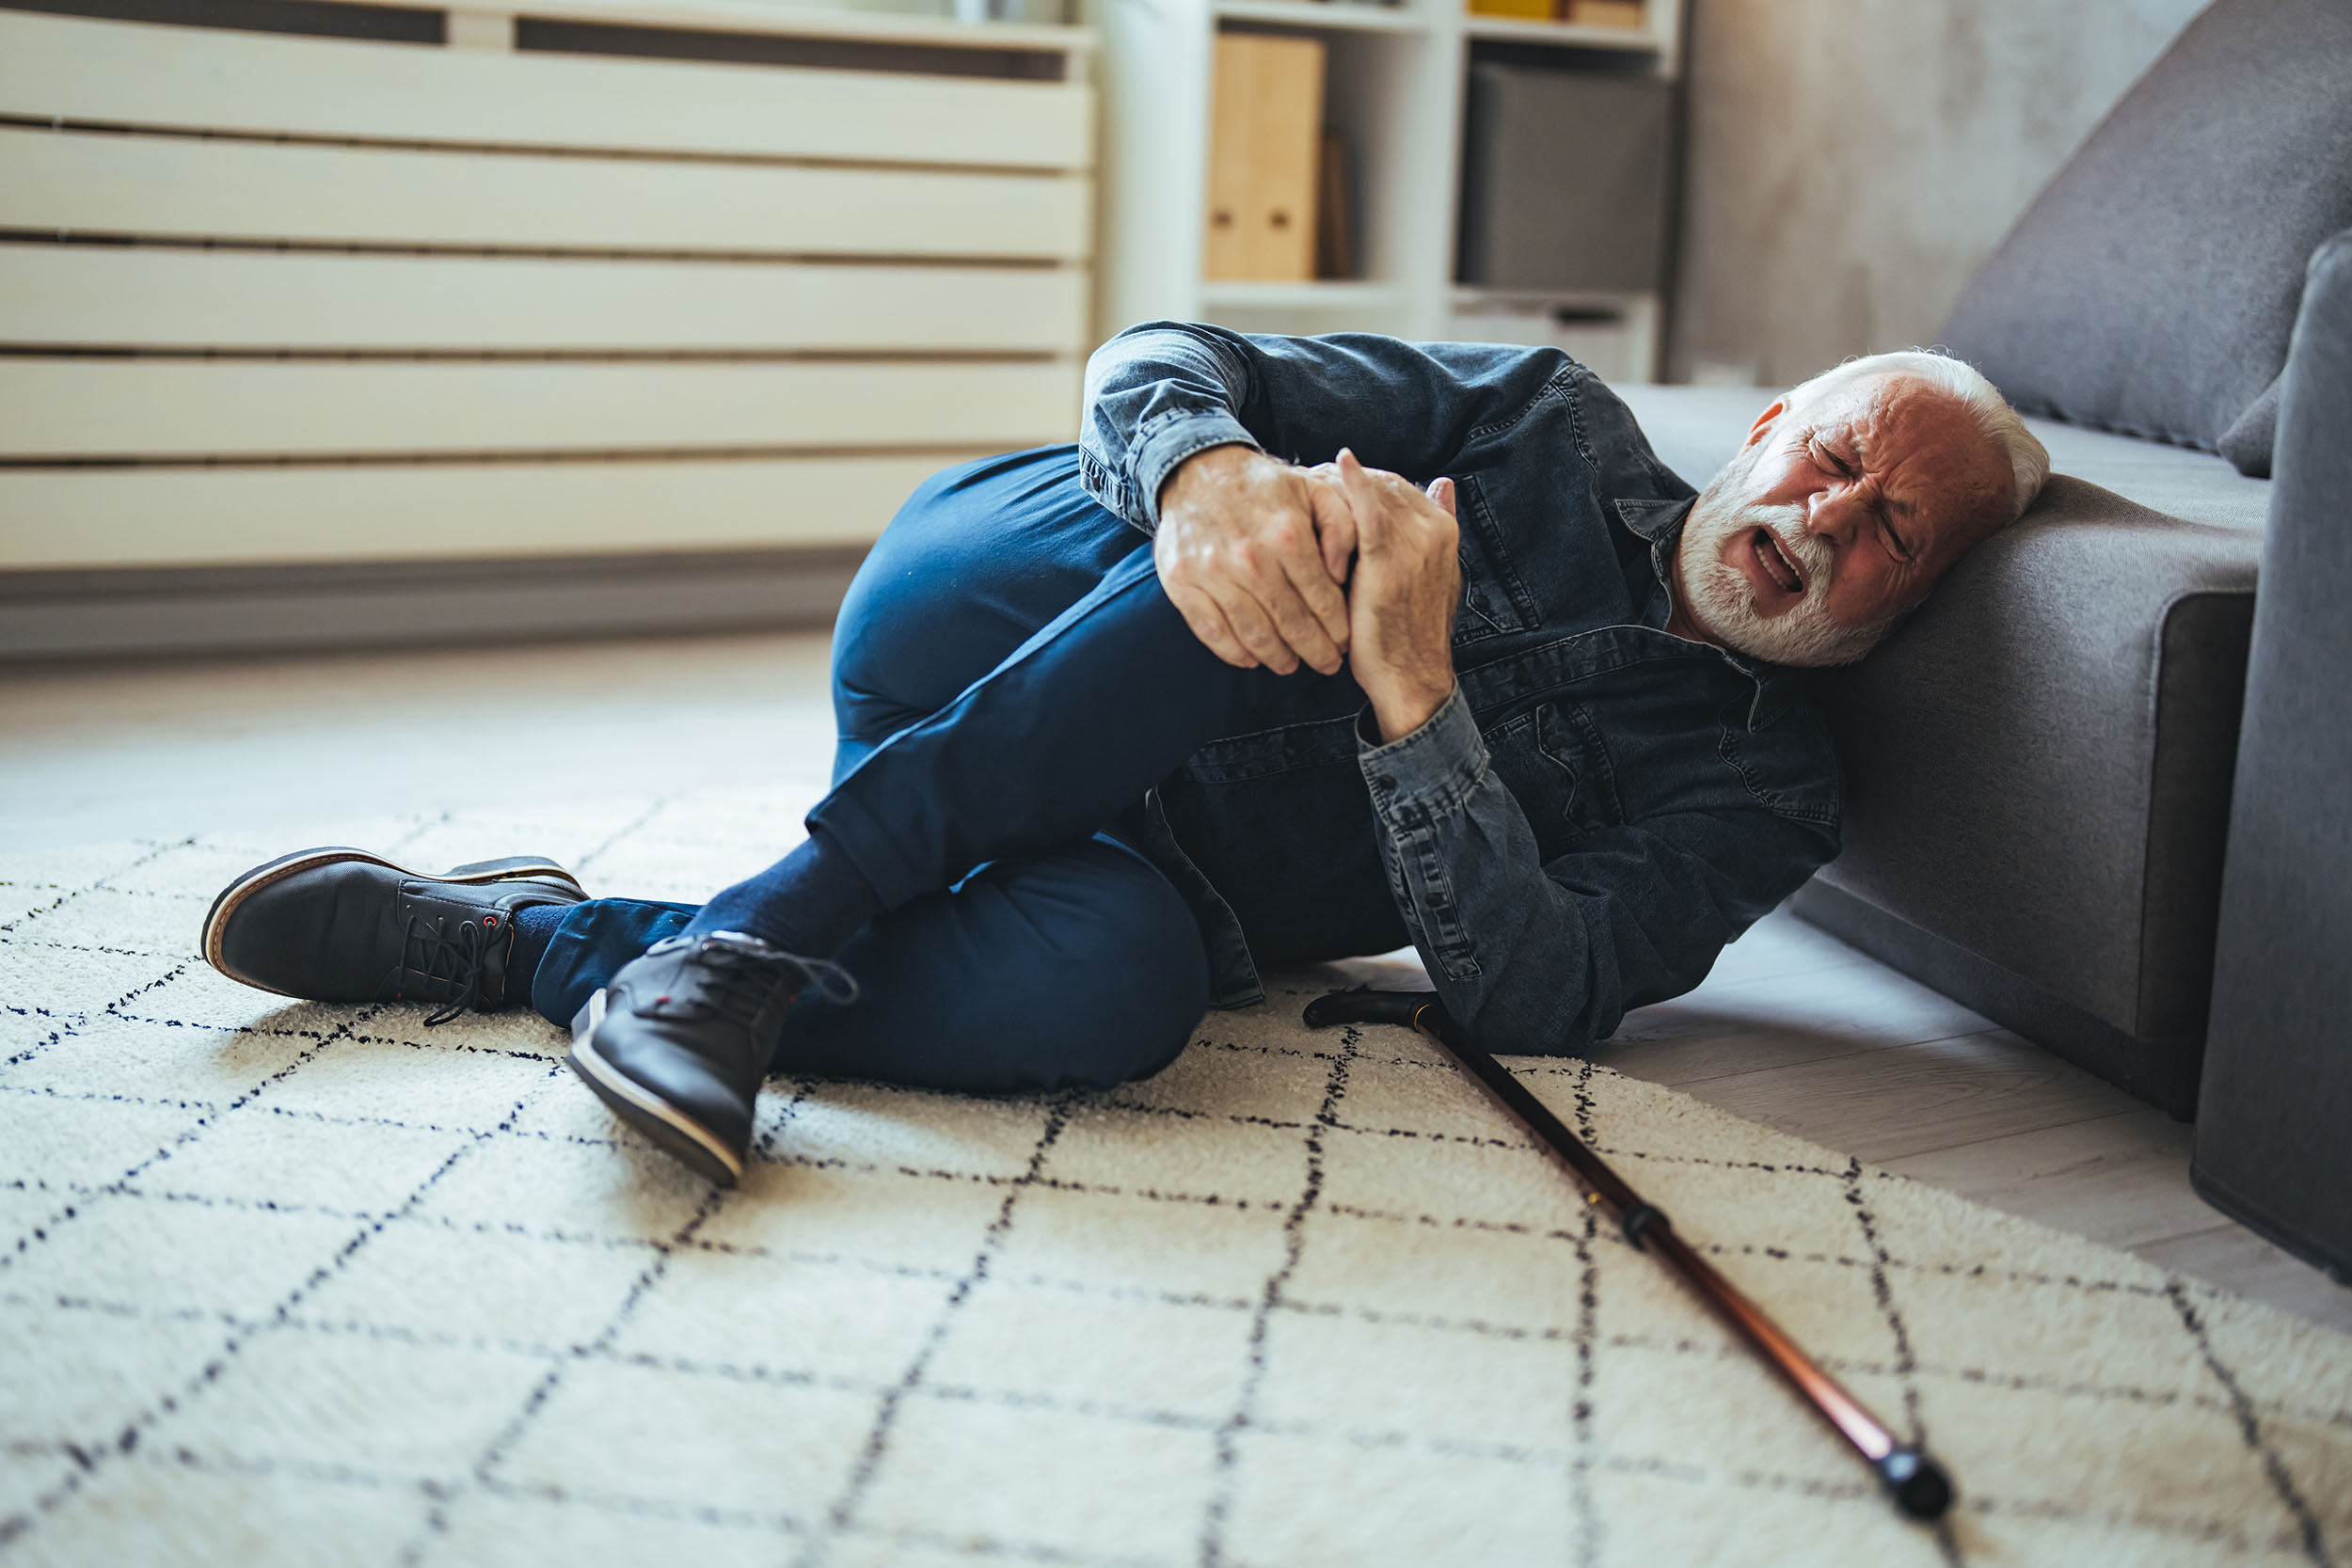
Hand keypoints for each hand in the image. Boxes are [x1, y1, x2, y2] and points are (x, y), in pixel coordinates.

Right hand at [1154, 444, 1357, 674]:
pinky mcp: (1183, 583)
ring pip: (1254, 634)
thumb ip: (1341, 527)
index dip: (1337, 629)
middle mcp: (1251, 558)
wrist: (1198, 470)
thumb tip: (1340, 575)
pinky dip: (1234, 653)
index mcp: (1288, 535)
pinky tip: (1251, 659)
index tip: (1344, 644)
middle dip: (1315, 652)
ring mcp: (1214, 573)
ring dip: (1277, 658)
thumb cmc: (1265, 486)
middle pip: (1291, 624)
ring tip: (1290, 665)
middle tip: (1326, 666)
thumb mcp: (1314, 491)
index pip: (1322, 599)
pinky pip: (1213, 632)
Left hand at [1331, 449, 1460, 741]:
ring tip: (1307, 483)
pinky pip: (1369, 511)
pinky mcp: (1389, 558)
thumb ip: (1432, 531)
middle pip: (1386, 483)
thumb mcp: (1429, 576)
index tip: (1332, 483)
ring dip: (1339, 483)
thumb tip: (1443, 483)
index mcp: (1445, 531)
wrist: (1411, 678)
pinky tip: (1337, 465)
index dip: (1365, 481)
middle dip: (1347, 479)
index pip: (1400, 486)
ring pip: (1374, 491)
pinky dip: (1353, 484)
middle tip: (1310, 479)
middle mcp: (1435, 529)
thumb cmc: (1409, 633)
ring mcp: (1416, 541)